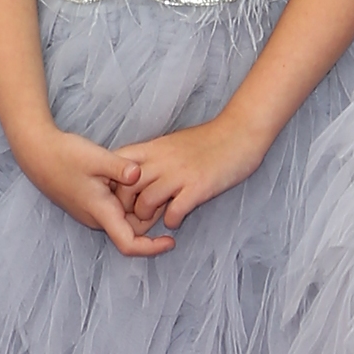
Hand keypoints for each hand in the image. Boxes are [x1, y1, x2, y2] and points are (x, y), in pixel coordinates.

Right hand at [13, 126, 171, 257]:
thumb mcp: (95, 157)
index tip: (172, 241)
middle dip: (151, 216)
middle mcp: (96, 217)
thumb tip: (139, 174)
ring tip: (149, 181)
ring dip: (139, 206)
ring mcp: (91, 211)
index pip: (128, 243)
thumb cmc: (64, 155)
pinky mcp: (89, 203)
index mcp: (100, 211)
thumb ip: (119, 167)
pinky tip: (131, 178)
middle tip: (163, 191)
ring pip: (124, 218)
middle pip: (131, 230)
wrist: (37, 153)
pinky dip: (128, 199)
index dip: (151, 248)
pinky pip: (115, 209)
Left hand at [119, 112, 266, 233]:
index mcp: (154, 148)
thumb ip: (154, 157)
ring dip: (147, 217)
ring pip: (145, 203)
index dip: (113, 184)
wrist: (241, 131)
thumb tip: (139, 176)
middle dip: (126, 208)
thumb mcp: (173, 143)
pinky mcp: (198, 187)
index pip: (116, 164)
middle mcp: (162, 161)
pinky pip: (174, 212)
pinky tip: (177, 219)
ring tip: (157, 217)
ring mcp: (180, 174)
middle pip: (125, 188)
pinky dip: (171, 221)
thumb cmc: (210, 139)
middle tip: (136, 215)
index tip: (120, 194)